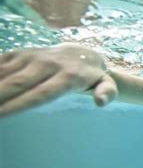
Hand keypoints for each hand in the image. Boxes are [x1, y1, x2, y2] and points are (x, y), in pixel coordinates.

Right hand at [0, 44, 117, 116]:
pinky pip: (0, 62)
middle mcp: (48, 64)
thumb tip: (100, 102)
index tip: (0, 115)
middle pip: (18, 83)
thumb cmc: (92, 77)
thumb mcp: (106, 84)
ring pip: (4, 72)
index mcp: (68, 76)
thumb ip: (107, 92)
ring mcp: (32, 56)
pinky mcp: (21, 53)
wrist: (82, 51)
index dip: (19, 105)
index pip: (40, 93)